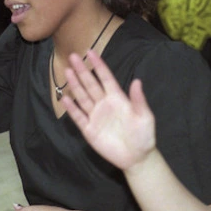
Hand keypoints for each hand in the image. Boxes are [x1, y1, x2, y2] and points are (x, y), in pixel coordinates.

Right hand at [61, 50, 156, 171]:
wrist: (136, 158)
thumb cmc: (144, 136)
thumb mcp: (145, 117)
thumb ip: (139, 100)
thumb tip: (137, 81)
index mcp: (118, 98)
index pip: (106, 78)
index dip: (98, 65)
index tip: (90, 52)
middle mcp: (104, 104)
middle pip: (91, 84)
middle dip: (82, 71)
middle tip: (73, 57)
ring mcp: (96, 116)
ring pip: (83, 97)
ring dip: (75, 85)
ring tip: (67, 72)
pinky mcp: (89, 130)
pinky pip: (79, 117)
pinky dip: (72, 108)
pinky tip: (65, 98)